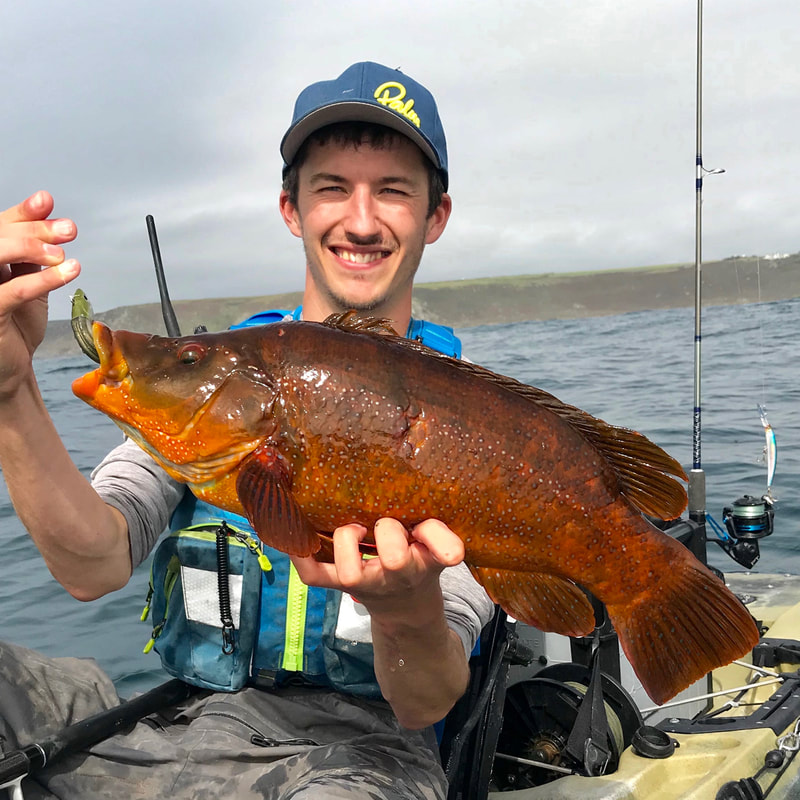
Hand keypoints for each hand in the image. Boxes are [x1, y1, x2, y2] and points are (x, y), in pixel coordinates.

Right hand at [0, 191, 79, 392]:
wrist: (10, 369)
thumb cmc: (15, 325)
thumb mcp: (27, 284)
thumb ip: (34, 257)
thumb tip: (52, 221)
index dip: (20, 212)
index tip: (46, 201)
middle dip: (33, 228)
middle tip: (68, 229)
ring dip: (30, 247)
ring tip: (62, 253)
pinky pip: (11, 292)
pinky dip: (42, 279)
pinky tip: (69, 271)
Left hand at [290, 517, 464, 617]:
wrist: (405, 607)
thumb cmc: (419, 562)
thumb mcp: (438, 550)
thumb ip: (440, 538)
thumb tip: (452, 550)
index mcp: (428, 558)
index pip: (442, 551)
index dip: (444, 547)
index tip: (449, 551)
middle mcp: (399, 571)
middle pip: (395, 559)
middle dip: (390, 535)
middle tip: (386, 525)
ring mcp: (367, 580)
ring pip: (352, 572)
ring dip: (349, 542)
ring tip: (353, 528)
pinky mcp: (341, 584)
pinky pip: (316, 576)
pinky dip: (302, 560)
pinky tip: (295, 540)